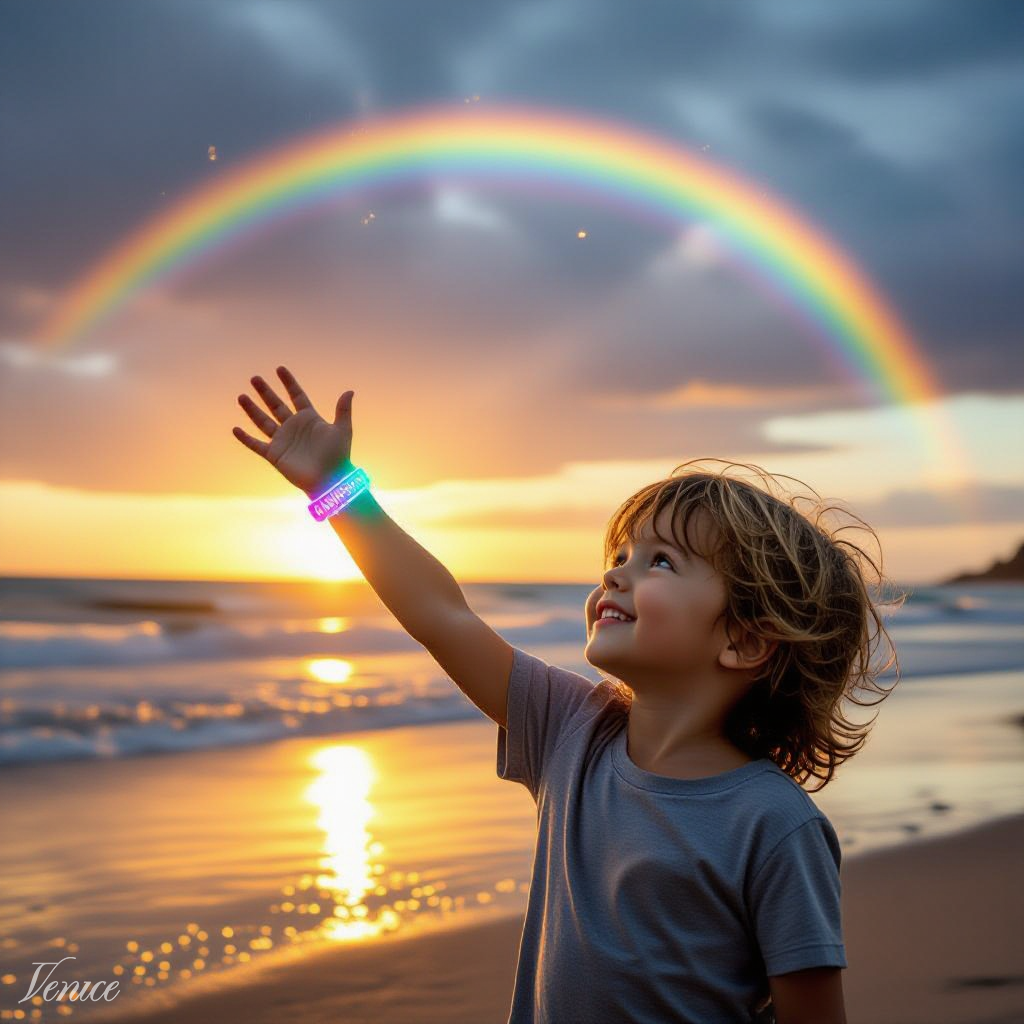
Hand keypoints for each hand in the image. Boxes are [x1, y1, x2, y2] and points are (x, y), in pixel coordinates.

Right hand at [232, 365, 354, 497]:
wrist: (329, 480)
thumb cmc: (339, 456)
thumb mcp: (342, 430)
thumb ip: (343, 410)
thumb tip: (350, 390)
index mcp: (310, 419)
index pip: (297, 396)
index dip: (289, 383)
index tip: (280, 369)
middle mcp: (294, 427)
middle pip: (276, 405)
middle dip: (265, 392)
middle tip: (255, 378)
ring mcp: (283, 441)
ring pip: (263, 421)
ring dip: (252, 410)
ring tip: (241, 396)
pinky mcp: (275, 455)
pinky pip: (256, 445)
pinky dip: (246, 438)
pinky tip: (235, 429)